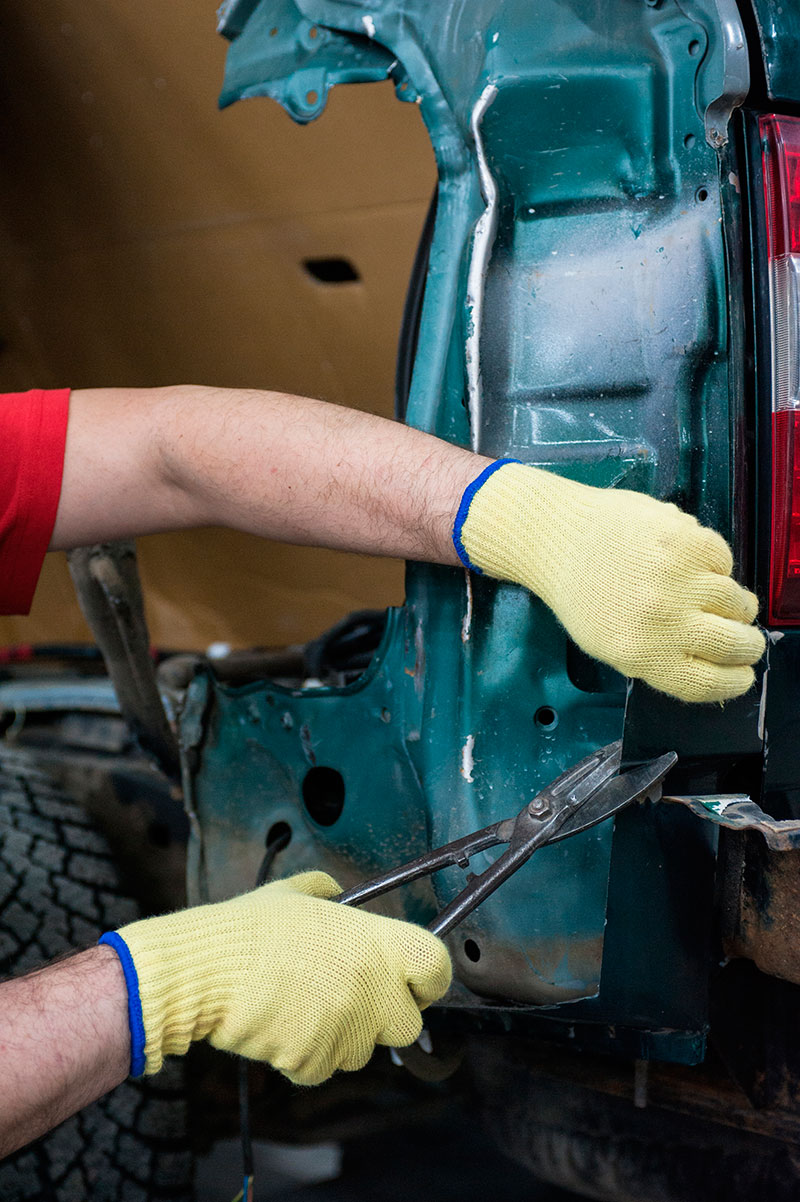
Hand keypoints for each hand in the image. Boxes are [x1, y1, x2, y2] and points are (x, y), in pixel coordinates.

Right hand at [101, 872, 451, 1085]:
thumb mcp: (297, 892)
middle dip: (384, 1016)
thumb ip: (328, 892)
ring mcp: (348, 1031)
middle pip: (408, 1024)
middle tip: (350, 997)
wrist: (208, 970)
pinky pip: (323, 1067)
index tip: (414, 979)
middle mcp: (373, 990)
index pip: (438, 968)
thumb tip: (336, 895)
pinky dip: (307, 1055)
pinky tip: (281, 1026)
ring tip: (302, 1006)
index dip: (428, 977)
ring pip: (363, 1050)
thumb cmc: (251, 929)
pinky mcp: (316, 1062)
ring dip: (343, 1036)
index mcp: (379, 944)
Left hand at [454, 461, 764, 702]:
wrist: (559, 538)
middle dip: (747, 645)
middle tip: (744, 637)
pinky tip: (689, 563)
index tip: (742, 673)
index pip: (711, 684)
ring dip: (734, 604)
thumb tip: (714, 667)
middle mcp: (665, 620)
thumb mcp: (610, 645)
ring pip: (737, 602)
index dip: (735, 682)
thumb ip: (660, 659)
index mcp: (642, 655)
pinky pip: (725, 560)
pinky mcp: (687, 539)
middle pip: (736, 646)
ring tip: (714, 597)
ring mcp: (678, 578)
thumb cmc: (581, 594)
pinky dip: (715, 564)